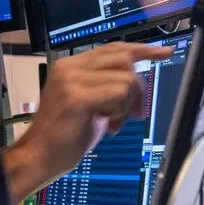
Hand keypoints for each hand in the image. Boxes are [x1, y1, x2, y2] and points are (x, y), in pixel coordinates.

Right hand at [1, 42, 172, 203]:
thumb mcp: (90, 102)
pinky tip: (108, 125)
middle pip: (124, 60)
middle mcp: (69, 67)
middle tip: (134, 113)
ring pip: (126, 79)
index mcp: (70, 65)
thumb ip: (107, 85)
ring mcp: (71, 80)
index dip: (141, 50)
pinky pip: (119, 94)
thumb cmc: (65, 135)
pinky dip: (120, 112)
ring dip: (127, 105)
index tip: (163, 52)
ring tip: (112, 122)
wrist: (39, 156)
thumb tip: (137, 78)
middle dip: (137, 88)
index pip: (113, 48)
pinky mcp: (76, 97)